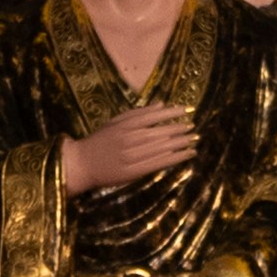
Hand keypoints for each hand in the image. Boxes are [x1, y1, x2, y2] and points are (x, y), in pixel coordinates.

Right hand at [58, 104, 201, 193]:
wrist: (81, 164)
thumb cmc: (99, 141)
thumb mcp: (115, 122)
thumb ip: (138, 113)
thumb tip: (161, 104)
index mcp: (125, 125)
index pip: (154, 116)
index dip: (173, 113)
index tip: (187, 110)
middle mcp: (130, 139)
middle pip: (161, 133)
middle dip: (180, 129)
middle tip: (194, 127)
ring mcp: (132, 156)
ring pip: (162, 148)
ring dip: (182, 144)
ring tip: (195, 140)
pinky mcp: (134, 172)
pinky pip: (159, 163)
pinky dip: (175, 158)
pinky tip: (188, 155)